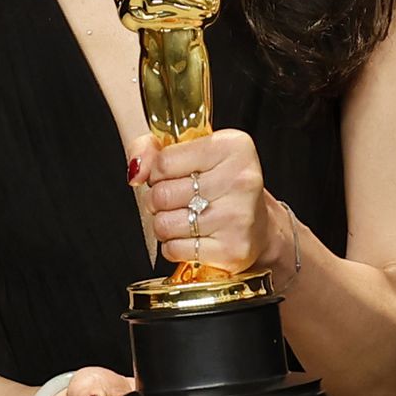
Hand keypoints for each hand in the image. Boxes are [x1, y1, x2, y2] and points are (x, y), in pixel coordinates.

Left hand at [131, 129, 278, 274]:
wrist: (260, 226)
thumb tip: (136, 171)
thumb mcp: (193, 153)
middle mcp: (240, 179)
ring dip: (166, 225)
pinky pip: (174, 249)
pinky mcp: (231, 248)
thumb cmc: (222, 187)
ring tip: (187, 219)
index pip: (163, 161)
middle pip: (161, 194)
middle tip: (180, 200)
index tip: (176, 176)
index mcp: (233, 147)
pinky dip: (175, 246)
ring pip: (164, 224)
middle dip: (160, 201)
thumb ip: (151, 148)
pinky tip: (194, 237)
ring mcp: (237, 216)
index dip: (159, 173)